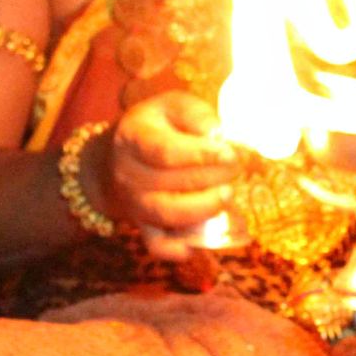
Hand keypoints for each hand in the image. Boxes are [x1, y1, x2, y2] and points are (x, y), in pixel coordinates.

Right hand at [97, 90, 239, 258]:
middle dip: (211, 178)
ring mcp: (133, 202)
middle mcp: (127, 172)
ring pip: (165, 214)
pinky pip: (157, 245)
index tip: (229, 153)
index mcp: (133, 137)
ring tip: (226, 195)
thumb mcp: (173, 106)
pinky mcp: (142, 226)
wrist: (119, 157)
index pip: (165, 151)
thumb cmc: (158, 127)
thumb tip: (218, 134)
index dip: (201, 155)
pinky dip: (178, 249)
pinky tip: (198, 242)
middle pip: (169, 183)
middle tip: (235, 169)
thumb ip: (196, 115)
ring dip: (202, 208)